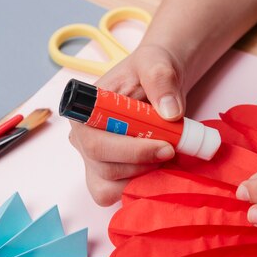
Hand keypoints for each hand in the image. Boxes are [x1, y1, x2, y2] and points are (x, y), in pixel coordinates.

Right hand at [69, 44, 186, 205]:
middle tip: (173, 149)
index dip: (130, 151)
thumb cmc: (149, 71)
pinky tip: (160, 165)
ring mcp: (95, 161)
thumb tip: (170, 112)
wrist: (159, 82)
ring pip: (111, 188)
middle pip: (105, 170)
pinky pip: (121, 193)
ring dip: (144, 176)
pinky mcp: (111, 176)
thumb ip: (161, 80)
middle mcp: (83, 141)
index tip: (165, 146)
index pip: (96, 145)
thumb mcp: (156, 64)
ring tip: (165, 154)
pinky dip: (144, 184)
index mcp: (83, 113)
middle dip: (144, 164)